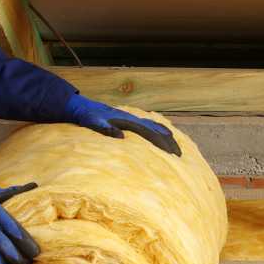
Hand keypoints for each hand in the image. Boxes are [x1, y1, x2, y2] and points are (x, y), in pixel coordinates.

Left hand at [64, 95, 181, 155]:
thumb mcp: (94, 123)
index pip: (150, 133)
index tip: (172, 154)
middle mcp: (134, 119)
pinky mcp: (130, 120)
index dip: (162, 143)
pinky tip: (164, 135)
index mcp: (128, 121)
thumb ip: (106, 129)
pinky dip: (160, 131)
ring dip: (167, 137)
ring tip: (177, 149)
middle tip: (180, 156)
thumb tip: (122, 137)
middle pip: (157, 130)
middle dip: (169, 142)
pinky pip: (150, 126)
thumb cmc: (88, 117)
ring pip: (156, 127)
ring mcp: (133, 119)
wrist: (84, 107)